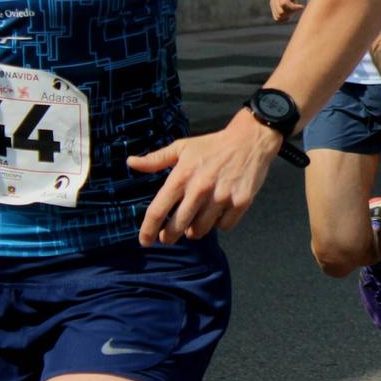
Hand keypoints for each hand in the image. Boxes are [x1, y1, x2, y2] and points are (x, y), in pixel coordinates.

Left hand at [128, 112, 278, 245]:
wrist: (250, 139)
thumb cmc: (212, 145)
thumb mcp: (182, 147)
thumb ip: (156, 159)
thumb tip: (131, 162)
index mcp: (182, 176)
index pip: (158, 211)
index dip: (148, 230)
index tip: (145, 241)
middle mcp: (200, 189)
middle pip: (177, 226)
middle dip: (169, 236)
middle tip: (168, 237)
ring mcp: (222, 196)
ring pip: (200, 230)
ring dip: (194, 231)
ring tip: (194, 224)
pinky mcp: (241, 201)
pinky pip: (224, 226)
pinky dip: (219, 224)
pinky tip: (217, 214)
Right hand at [268, 0, 304, 22]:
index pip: (283, 3)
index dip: (293, 8)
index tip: (302, 6)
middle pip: (281, 12)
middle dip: (291, 12)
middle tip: (299, 6)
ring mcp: (272, 0)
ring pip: (278, 16)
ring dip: (288, 14)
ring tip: (293, 6)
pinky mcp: (272, 5)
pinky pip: (277, 17)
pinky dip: (284, 17)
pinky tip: (290, 10)